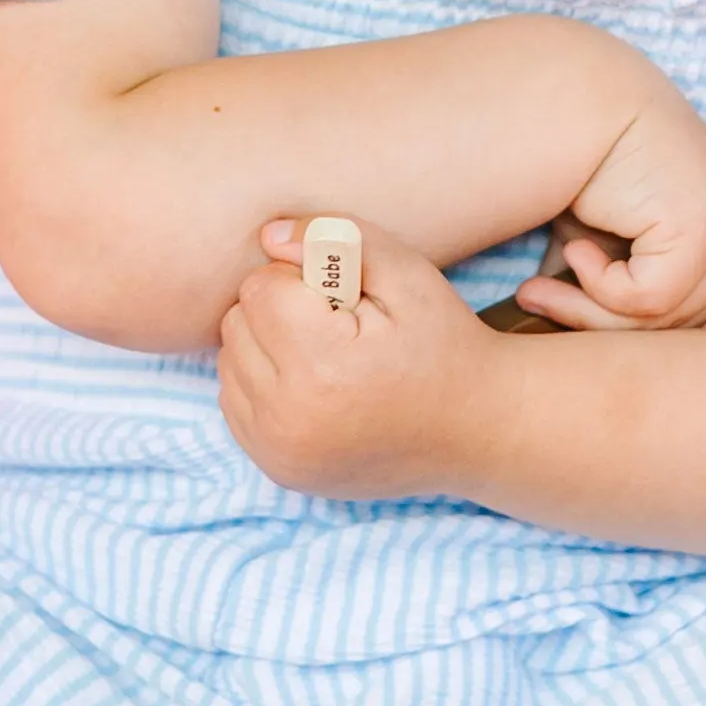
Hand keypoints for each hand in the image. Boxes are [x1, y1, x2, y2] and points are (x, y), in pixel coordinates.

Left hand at [217, 221, 503, 501]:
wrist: (477, 430)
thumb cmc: (444, 344)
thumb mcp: (407, 275)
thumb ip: (335, 240)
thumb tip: (268, 235)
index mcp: (321, 368)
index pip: (259, 290)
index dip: (299, 280)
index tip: (344, 298)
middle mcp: (289, 419)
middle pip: (236, 325)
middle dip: (278, 312)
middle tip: (338, 327)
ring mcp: (279, 453)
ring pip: (229, 363)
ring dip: (266, 347)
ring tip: (328, 356)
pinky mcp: (278, 470)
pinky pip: (236, 403)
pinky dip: (264, 385)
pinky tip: (315, 385)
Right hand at [512, 70, 705, 333]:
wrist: (577, 98)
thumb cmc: (585, 170)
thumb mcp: (609, 246)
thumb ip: (625, 296)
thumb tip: (611, 369)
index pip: (702, 327)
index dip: (635, 339)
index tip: (570, 319)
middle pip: (683, 333)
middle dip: (599, 331)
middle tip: (534, 305)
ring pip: (662, 322)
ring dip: (587, 311)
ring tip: (537, 288)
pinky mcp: (703, 227)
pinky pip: (650, 300)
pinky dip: (600, 286)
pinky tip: (575, 247)